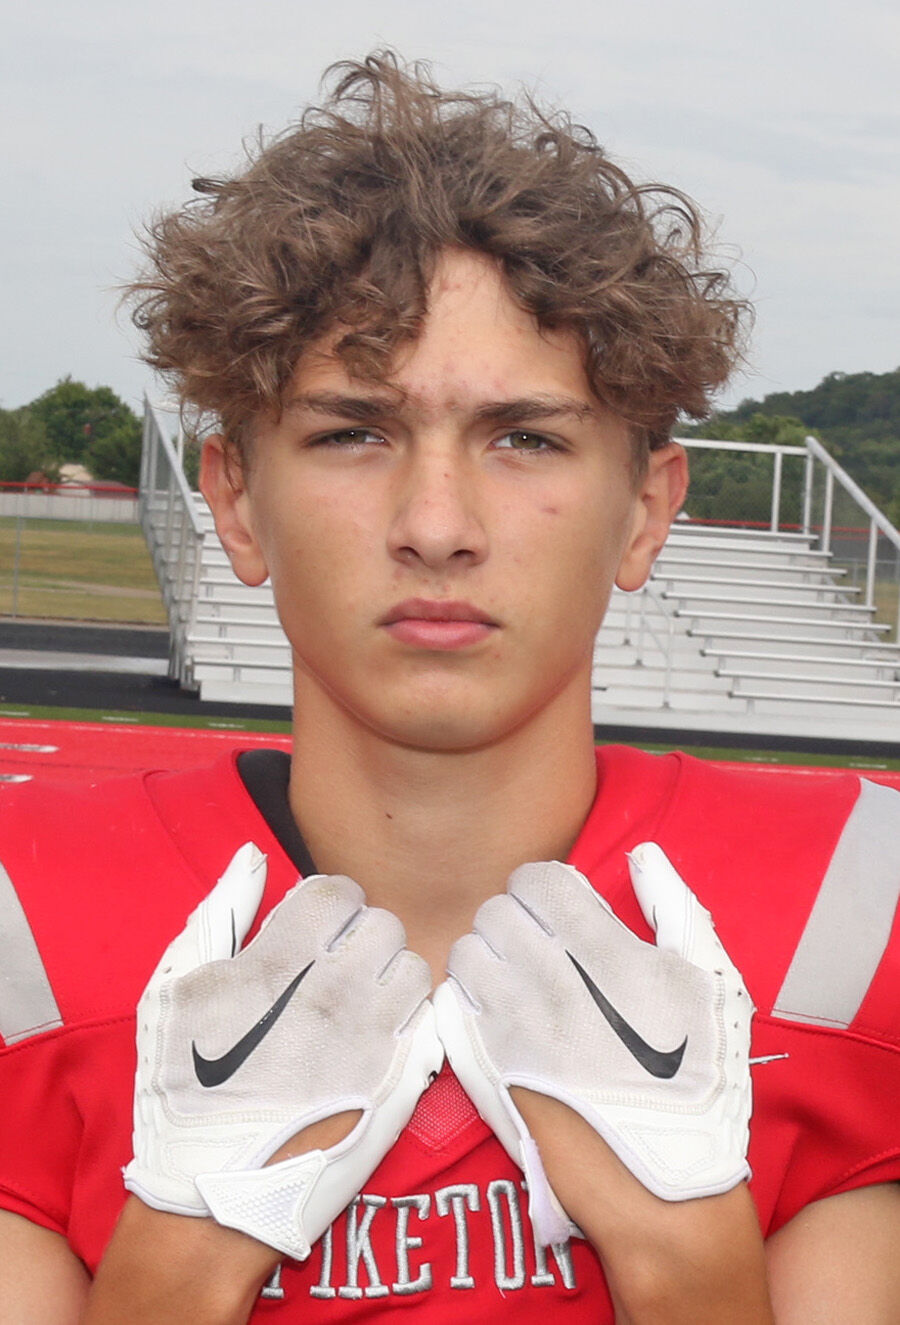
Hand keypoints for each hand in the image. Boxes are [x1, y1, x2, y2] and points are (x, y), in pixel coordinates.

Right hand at [124, 843, 442, 1259]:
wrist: (212, 1196)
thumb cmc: (182, 1091)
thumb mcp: (173, 992)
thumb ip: (220, 912)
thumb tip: (252, 856)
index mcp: (279, 963)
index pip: (339, 892)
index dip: (328, 907)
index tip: (314, 934)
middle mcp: (333, 993)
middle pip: (383, 924)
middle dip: (361, 938)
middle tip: (336, 969)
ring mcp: (371, 1040)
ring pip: (414, 969)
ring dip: (388, 977)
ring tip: (358, 1004)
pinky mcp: (398, 1084)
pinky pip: (428, 1022)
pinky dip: (408, 1021)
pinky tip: (376, 1039)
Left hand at [433, 843, 752, 1246]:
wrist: (663, 1187)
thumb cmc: (699, 1084)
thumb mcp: (711, 984)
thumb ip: (675, 907)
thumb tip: (644, 855)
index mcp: (603, 954)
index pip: (536, 880)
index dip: (546, 889)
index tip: (561, 914)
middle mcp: (549, 982)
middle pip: (496, 910)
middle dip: (517, 920)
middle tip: (541, 948)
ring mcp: (511, 1026)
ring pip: (467, 953)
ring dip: (489, 957)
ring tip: (518, 980)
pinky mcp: (485, 1068)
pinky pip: (450, 1003)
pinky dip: (467, 1000)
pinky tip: (497, 1014)